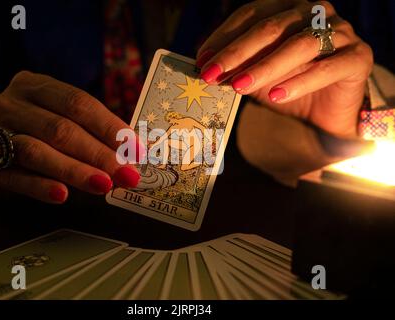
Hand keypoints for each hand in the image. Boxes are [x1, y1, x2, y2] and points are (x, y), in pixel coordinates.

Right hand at [0, 71, 140, 203]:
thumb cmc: (35, 130)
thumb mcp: (58, 118)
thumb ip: (90, 132)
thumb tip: (132, 154)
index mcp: (34, 85)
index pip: (78, 103)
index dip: (110, 127)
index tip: (136, 149)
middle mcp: (9, 103)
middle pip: (60, 129)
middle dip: (99, 154)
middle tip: (126, 174)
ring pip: (37, 151)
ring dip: (74, 170)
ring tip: (103, 185)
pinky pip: (15, 177)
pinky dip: (40, 186)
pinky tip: (62, 195)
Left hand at [196, 0, 372, 137]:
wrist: (328, 110)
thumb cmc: (289, 85)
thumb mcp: (258, 74)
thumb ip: (237, 67)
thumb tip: (205, 67)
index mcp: (288, 8)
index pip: (251, 14)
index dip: (223, 37)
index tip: (201, 61)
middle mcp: (314, 12)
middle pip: (271, 27)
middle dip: (236, 53)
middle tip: (211, 75)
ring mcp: (340, 31)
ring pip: (298, 45)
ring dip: (264, 67)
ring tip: (239, 87)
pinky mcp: (358, 57)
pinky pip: (327, 67)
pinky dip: (300, 82)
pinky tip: (276, 96)